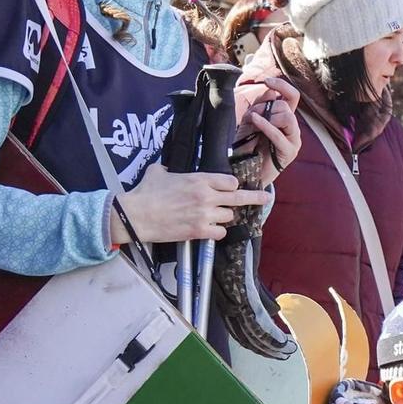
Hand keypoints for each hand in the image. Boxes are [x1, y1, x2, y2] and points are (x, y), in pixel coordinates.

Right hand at [108, 169, 269, 244]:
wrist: (136, 216)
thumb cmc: (145, 193)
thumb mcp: (159, 172)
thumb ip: (171, 170)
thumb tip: (170, 170)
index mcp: (199, 179)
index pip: (230, 181)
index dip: (230, 185)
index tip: (230, 187)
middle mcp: (206, 196)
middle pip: (238, 197)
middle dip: (254, 197)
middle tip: (266, 197)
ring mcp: (204, 215)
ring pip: (228, 217)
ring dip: (223, 217)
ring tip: (210, 217)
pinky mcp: (199, 232)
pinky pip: (220, 233)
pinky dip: (216, 232)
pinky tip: (208, 230)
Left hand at [235, 72, 300, 173]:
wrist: (247, 172)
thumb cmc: (249, 147)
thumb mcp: (250, 121)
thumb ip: (260, 106)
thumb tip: (270, 92)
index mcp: (285, 118)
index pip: (292, 96)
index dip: (282, 85)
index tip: (267, 80)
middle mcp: (292, 128)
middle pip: (286, 106)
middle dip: (266, 107)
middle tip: (251, 117)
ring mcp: (293, 140)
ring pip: (287, 117)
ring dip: (268, 116)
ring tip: (254, 123)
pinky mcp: (289, 152)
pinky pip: (279, 134)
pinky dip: (266, 125)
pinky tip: (254, 120)